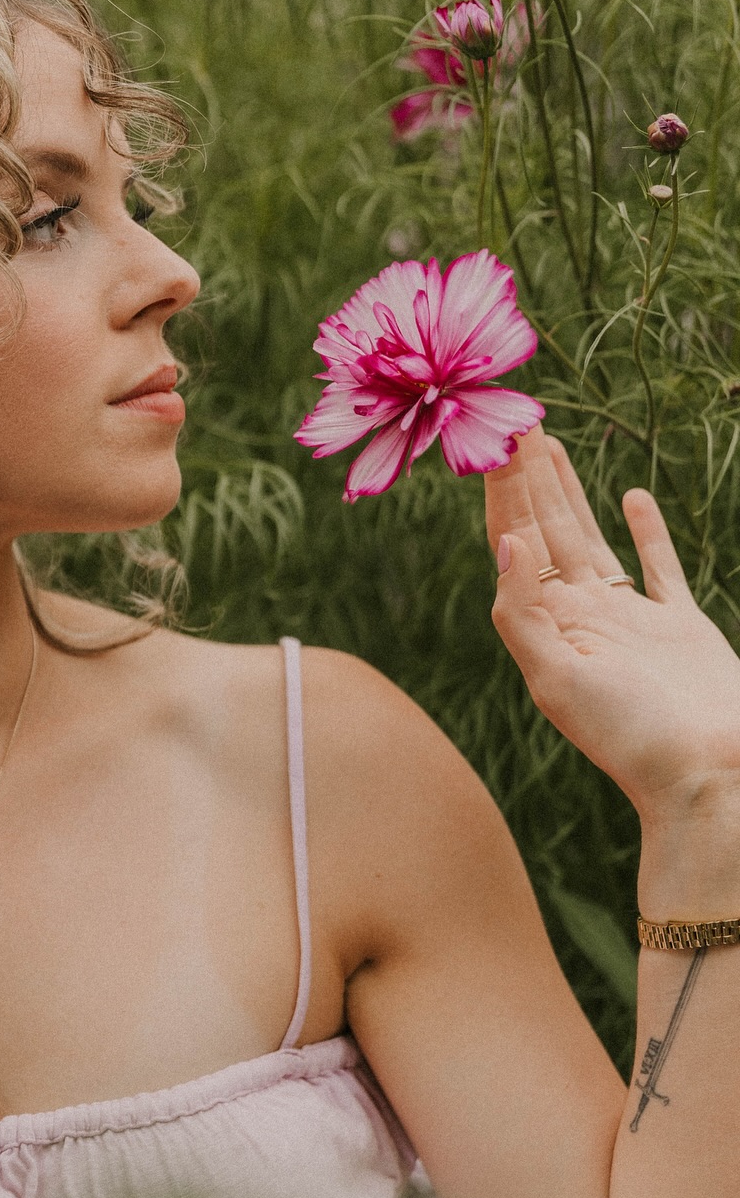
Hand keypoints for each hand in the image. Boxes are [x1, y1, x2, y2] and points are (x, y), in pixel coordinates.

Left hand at [484, 428, 739, 823]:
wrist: (706, 776)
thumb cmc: (630, 738)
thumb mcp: (557, 680)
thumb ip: (523, 612)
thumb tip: (505, 543)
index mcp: (547, 623)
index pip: (514, 540)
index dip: (501, 490)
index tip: (490, 439)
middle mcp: (581, 615)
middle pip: (544, 528)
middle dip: (526, 476)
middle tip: (512, 420)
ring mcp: (629, 618)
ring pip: (590, 536)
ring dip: (568, 491)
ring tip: (549, 444)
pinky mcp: (678, 624)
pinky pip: (657, 565)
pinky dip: (644, 529)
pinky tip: (630, 495)